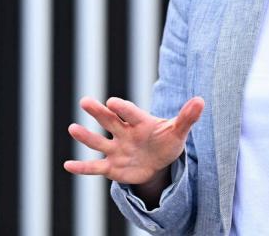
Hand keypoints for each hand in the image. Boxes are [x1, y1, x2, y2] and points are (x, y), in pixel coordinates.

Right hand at [64, 96, 204, 184]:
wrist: (158, 161)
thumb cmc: (167, 141)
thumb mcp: (178, 131)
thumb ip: (187, 117)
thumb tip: (201, 100)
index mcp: (140, 121)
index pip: (130, 112)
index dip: (122, 108)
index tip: (112, 102)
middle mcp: (124, 133)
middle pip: (109, 121)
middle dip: (98, 112)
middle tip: (85, 101)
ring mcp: (116, 149)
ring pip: (98, 142)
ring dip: (86, 137)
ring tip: (73, 128)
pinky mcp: (112, 167)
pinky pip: (95, 167)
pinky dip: (82, 168)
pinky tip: (67, 165)